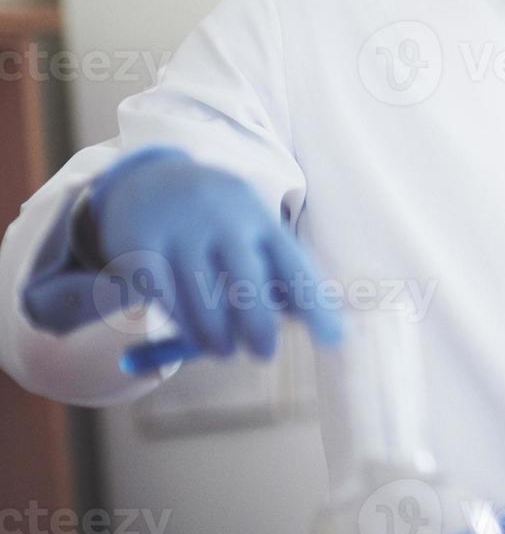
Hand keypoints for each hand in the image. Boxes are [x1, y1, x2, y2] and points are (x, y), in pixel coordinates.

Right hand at [23, 146, 340, 367]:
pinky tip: (191, 332)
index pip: (294, 266)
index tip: (334, 340)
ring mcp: (181, 230)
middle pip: (248, 284)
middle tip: (265, 354)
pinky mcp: (141, 244)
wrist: (152, 179)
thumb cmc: (220, 222)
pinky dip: (181, 322)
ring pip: (203, 300)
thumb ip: (280, 271)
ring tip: (224, 350)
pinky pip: (164, 298)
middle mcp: (224, 220)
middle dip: (260, 327)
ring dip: (217, 335)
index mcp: (261, 219)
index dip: (316, 305)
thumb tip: (315, 323)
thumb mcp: (253, 231)